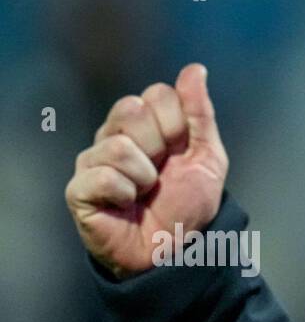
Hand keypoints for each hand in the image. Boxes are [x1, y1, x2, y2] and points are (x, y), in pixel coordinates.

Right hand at [65, 63, 228, 277]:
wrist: (178, 252)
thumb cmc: (190, 207)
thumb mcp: (208, 158)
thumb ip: (200, 114)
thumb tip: (195, 69)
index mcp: (145, 126)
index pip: (156, 94)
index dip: (177, 125)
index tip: (181, 153)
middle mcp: (115, 137)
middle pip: (131, 109)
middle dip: (159, 146)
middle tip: (161, 174)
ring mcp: (93, 162)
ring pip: (119, 145)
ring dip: (144, 176)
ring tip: (145, 194)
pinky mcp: (80, 189)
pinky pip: (104, 175)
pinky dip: (125, 193)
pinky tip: (126, 205)